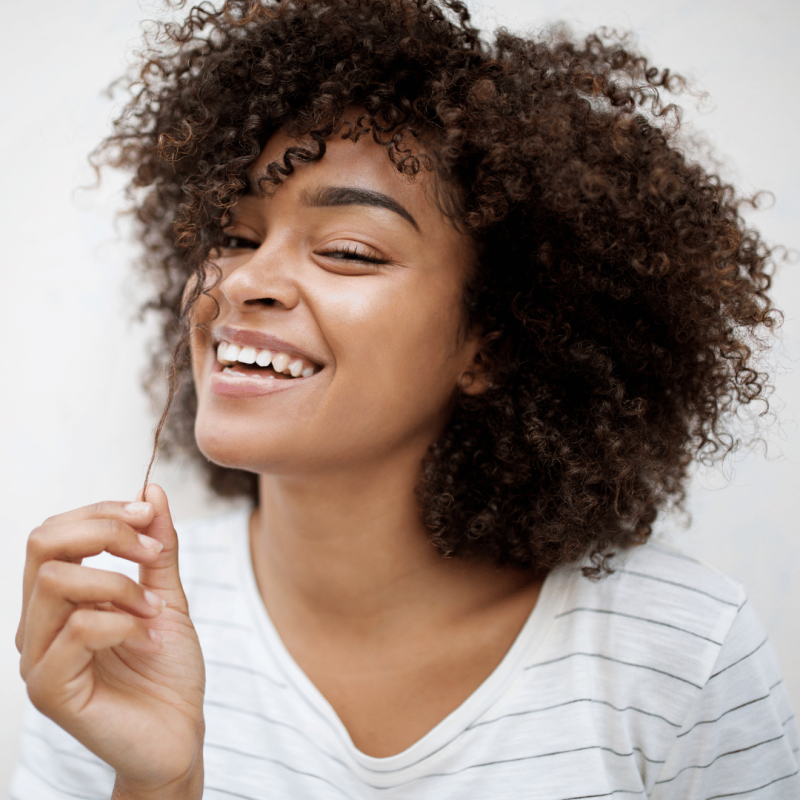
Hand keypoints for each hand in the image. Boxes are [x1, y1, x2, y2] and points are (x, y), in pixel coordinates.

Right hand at [17, 484, 204, 798]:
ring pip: (56, 581)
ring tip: (153, 607)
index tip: (148, 514)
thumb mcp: (168, 594)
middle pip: (43, 543)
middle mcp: (37, 624)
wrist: (180, 731)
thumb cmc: (168, 667)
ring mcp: (37, 658)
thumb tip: (150, 490)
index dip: (102, 512)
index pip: (53, 531)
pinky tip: (145, 637)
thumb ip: (157, 547)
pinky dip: (122, 621)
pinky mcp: (50, 690)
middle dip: (106, 532)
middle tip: (151, 551)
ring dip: (119, 583)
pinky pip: (78, 630)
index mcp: (57, 599)